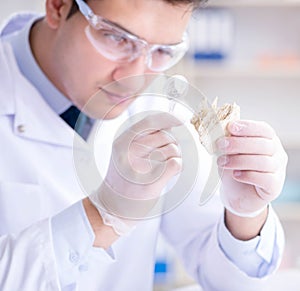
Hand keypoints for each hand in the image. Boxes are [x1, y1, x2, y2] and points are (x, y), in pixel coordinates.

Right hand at [89, 112, 182, 234]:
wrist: (112, 205)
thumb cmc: (122, 178)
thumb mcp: (123, 152)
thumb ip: (141, 137)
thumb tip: (169, 125)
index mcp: (123, 142)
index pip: (150, 122)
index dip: (168, 118)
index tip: (180, 121)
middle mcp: (130, 152)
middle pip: (165, 136)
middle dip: (172, 143)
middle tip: (168, 154)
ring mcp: (140, 167)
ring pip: (173, 149)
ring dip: (176, 156)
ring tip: (167, 165)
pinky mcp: (152, 182)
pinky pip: (175, 163)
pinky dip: (178, 166)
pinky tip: (171, 171)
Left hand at [216, 120, 287, 216]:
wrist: (236, 194)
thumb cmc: (234, 168)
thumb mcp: (229, 152)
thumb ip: (230, 141)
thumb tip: (222, 130)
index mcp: (267, 140)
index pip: (264, 130)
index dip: (248, 127)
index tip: (231, 127)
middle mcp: (277, 154)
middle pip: (264, 145)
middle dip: (239, 143)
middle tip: (221, 145)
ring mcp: (278, 171)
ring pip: (264, 162)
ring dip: (239, 160)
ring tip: (222, 162)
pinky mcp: (274, 187)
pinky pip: (266, 179)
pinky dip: (249, 175)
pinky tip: (236, 175)